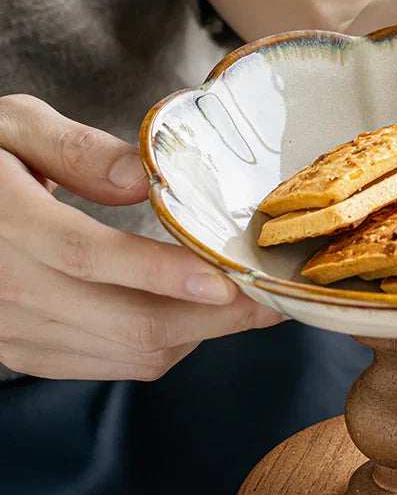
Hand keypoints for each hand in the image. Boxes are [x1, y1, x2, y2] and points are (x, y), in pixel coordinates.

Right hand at [0, 94, 281, 380]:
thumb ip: (74, 149)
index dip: (161, 273)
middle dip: (214, 318)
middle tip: (272, 300)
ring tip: (248, 307)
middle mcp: (5, 290)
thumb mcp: (11, 128)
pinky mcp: (30, 353)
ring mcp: (15, 332)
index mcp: (0, 222)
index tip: (227, 279)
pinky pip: (117, 365)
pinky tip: (196, 317)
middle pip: (127, 320)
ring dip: (201, 335)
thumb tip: (145, 179)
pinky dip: (169, 347)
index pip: (87, 255)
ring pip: (132, 353)